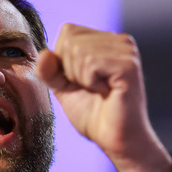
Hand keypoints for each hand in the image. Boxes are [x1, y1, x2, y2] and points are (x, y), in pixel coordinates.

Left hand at [36, 24, 171, 171]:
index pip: (68, 31)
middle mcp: (119, 40)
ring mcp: (127, 51)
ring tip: (99, 90)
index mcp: (106, 40)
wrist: (114, 140)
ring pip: (78, 50)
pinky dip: (90, 82)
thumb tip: (43, 54)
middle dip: (70, 70)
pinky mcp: (129, 65)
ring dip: (81, 78)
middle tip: (91, 88)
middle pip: (71, 39)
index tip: (81, 81)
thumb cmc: (93, 115)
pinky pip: (91, 63)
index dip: (63, 60)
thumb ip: (49, 70)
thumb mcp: (62, 88)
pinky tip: (106, 92)